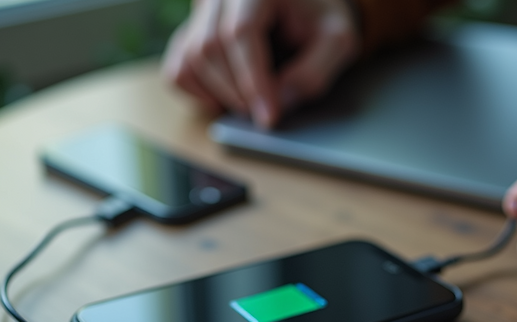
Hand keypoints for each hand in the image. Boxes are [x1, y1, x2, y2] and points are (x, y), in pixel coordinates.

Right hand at [162, 0, 359, 127]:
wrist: (306, 4)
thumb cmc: (321, 18)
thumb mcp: (337, 41)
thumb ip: (314, 72)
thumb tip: (279, 103)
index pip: (241, 31)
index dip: (253, 80)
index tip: (269, 116)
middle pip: (210, 47)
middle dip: (238, 92)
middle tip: (266, 114)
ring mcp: (201, 11)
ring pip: (190, 59)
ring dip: (219, 94)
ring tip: (252, 105)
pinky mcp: (190, 31)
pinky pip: (178, 68)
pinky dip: (198, 93)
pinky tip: (227, 99)